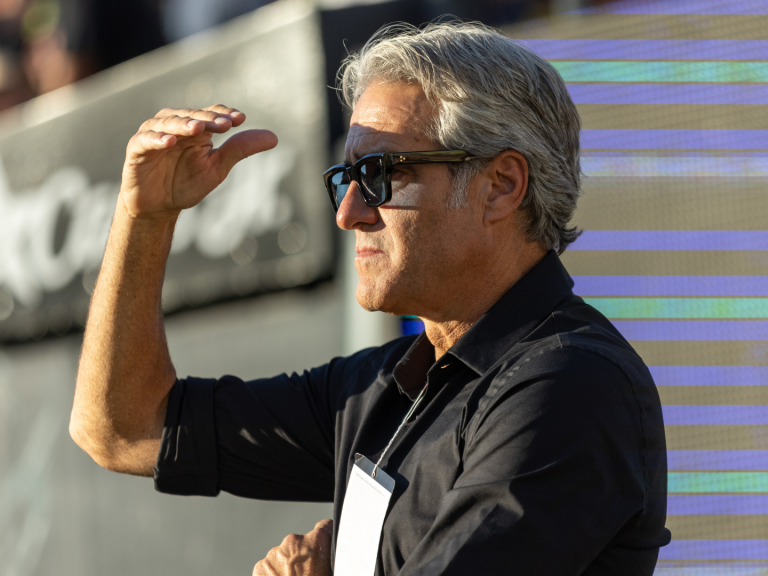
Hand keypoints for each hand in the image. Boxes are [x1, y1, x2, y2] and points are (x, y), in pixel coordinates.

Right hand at [120, 104, 277, 219]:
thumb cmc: (187, 183)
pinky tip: (170, 142)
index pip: (211, 114)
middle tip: (224, 124)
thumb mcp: (217, 167)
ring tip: (198, 128)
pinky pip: (145, 140)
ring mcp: (154, 135)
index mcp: (195, 128)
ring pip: (168, 122)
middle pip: (191, 115)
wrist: (159, 206)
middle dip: (208, 118)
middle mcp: (174, 125)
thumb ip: (240, 149)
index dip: (223, 114)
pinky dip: (157, 139)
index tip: (241, 119)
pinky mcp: (137, 148)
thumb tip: (274, 137)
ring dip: (183, 123)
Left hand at [253, 519, 332, 575]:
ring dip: (288, 566)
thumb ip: (330, 561)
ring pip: (284, 555)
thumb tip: (330, 562)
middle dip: (304, 557)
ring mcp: (274, 554)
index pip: (325, 527)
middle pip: (301, 543)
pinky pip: (270, 567)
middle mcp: (294, 542)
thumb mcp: (331, 572)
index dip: (326, 540)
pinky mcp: (260, 568)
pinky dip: (275, 575)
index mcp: (317, 541)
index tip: (325, 549)